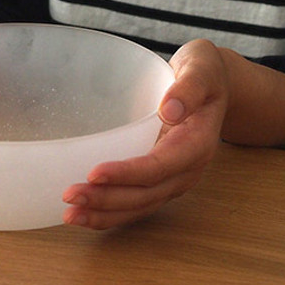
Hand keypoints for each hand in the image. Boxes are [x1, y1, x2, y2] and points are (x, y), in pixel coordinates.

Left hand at [62, 39, 228, 229]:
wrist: (214, 85)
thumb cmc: (205, 73)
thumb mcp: (201, 69)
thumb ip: (189, 88)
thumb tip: (169, 110)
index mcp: (197, 144)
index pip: (159, 167)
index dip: (127, 174)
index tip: (94, 173)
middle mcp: (187, 169)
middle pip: (145, 194)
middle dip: (107, 200)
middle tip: (70, 197)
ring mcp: (175, 178)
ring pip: (140, 206)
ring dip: (105, 213)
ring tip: (70, 215)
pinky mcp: (162, 180)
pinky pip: (137, 203)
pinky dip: (111, 212)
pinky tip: (85, 213)